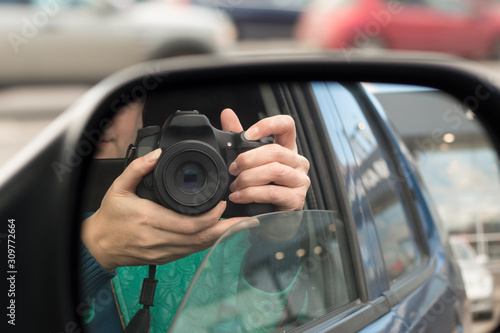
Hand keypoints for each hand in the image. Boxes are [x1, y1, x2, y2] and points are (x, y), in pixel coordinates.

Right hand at [81, 148, 245, 271]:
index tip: (222, 204)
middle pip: (200, 237)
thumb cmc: (110, 217)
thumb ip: (137, 169)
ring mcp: (162, 251)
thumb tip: (156, 154)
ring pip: (198, 247)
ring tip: (239, 226)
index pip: (189, 223)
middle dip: (225, 229)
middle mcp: (158, 238)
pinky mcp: (164, 258)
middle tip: (245, 219)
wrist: (98, 245)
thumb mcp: (118, 187)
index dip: (211, 217)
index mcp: (149, 219)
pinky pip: (191, 252)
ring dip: (220, 237)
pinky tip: (218, 235)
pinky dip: (207, 244)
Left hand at [220, 109, 309, 211]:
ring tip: (235, 186)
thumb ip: (239, 138)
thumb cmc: (262, 187)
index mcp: (287, 148)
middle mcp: (298, 162)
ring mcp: (300, 181)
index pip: (287, 125)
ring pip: (274, 170)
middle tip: (233, 169)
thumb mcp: (250, 161)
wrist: (270, 218)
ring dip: (248, 178)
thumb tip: (227, 114)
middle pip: (275, 151)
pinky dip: (251, 194)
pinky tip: (239, 197)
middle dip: (248, 160)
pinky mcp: (297, 199)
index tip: (248, 134)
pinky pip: (272, 192)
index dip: (268, 125)